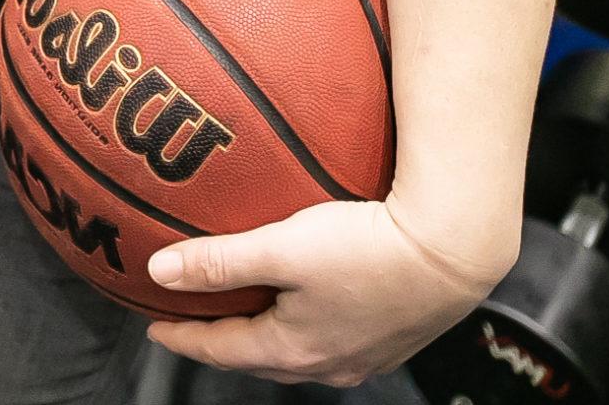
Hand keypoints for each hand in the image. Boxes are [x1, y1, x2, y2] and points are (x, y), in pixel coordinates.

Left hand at [144, 198, 509, 387]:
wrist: (455, 248)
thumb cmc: (370, 246)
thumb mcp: (283, 248)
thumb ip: (219, 260)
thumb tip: (159, 271)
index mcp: (295, 349)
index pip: (220, 351)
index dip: (182, 336)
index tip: (153, 323)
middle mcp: (329, 363)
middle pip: (257, 357)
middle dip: (220, 342)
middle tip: (191, 319)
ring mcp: (363, 355)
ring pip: (296, 352)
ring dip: (263, 335)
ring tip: (242, 309)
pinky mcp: (390, 337)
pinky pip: (330, 340)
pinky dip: (301, 325)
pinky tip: (304, 302)